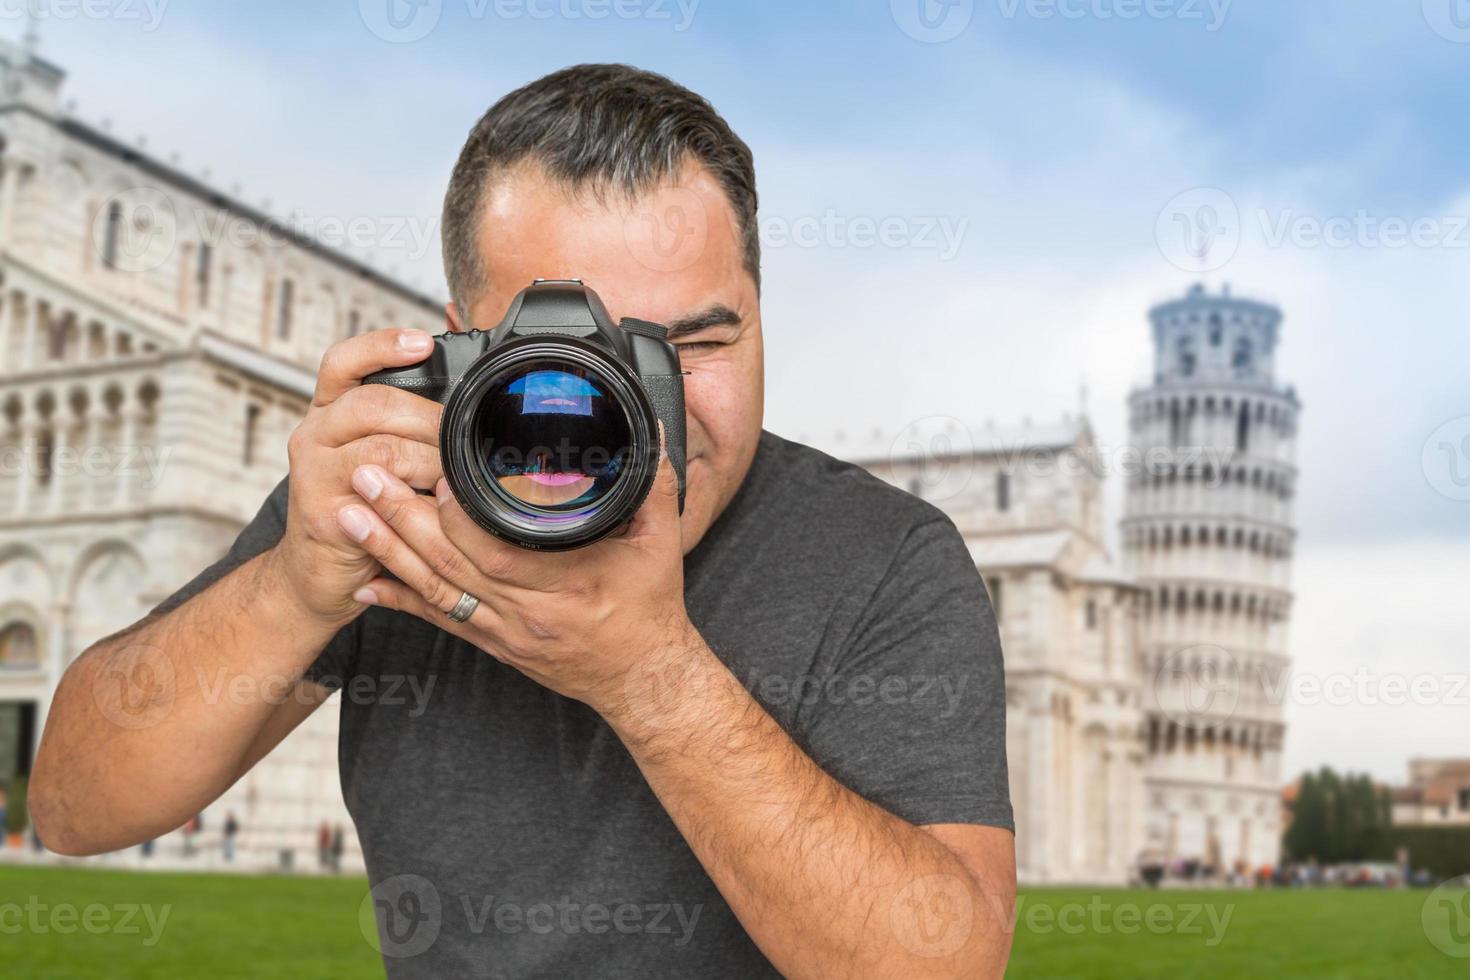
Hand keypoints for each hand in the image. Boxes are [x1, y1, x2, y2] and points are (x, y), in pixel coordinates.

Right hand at [272, 329, 444, 626]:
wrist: (318, 572)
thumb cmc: (365, 509)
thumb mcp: (382, 459)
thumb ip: (407, 429)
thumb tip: (469, 407)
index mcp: (331, 412)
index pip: (344, 361)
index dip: (381, 346)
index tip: (422, 343)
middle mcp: (315, 434)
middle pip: (374, 402)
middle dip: (430, 417)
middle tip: (464, 438)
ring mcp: (313, 472)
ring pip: (383, 448)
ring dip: (430, 461)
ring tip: (453, 477)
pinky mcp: (323, 512)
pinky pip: (378, 495)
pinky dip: (416, 498)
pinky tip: (436, 504)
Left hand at [336, 436, 697, 714]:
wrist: (643, 678)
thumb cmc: (651, 608)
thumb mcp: (660, 542)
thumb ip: (650, 483)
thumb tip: (649, 431)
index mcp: (568, 585)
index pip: (499, 551)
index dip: (459, 518)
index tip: (432, 476)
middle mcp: (528, 613)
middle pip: (451, 567)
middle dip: (402, 520)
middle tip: (365, 479)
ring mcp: (505, 632)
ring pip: (435, 592)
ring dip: (388, 552)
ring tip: (349, 516)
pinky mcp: (493, 644)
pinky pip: (439, 620)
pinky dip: (399, 600)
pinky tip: (365, 583)